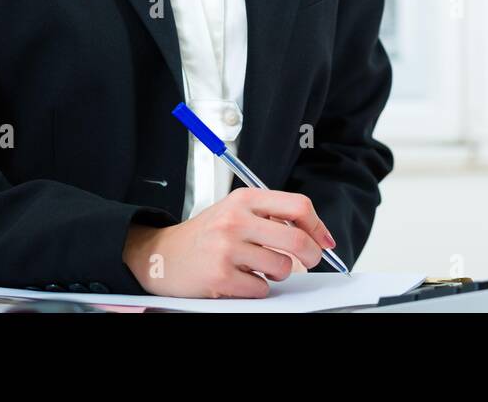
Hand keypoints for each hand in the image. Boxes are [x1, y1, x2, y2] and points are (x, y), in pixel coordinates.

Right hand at [122, 187, 333, 297]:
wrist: (162, 255)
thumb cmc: (205, 235)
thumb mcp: (235, 210)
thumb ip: (270, 215)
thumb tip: (313, 234)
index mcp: (244, 199)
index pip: (298, 206)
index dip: (318, 226)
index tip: (324, 241)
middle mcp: (236, 219)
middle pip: (297, 239)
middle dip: (311, 256)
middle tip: (309, 261)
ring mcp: (227, 248)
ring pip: (282, 268)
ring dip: (278, 274)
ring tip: (258, 267)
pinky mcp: (221, 276)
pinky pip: (261, 288)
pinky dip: (257, 288)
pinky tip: (240, 278)